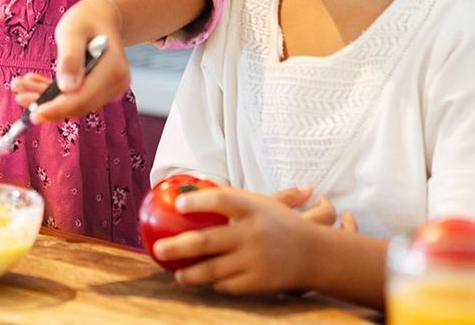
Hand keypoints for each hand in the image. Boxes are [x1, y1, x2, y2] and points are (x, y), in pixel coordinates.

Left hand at [22, 0, 128, 122]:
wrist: (100, 17)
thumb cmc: (87, 20)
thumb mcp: (73, 31)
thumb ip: (70, 58)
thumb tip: (67, 88)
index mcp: (113, 70)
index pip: (83, 98)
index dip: (57, 109)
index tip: (35, 114)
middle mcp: (115, 84)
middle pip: (77, 105)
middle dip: (47, 104)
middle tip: (19, 95)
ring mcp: (108, 90)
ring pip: (72, 103)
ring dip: (45, 98)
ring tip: (21, 86)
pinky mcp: (98, 91)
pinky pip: (73, 98)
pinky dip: (51, 93)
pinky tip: (34, 83)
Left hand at [150, 185, 344, 293]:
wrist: (315, 254)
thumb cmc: (279, 224)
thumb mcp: (261, 204)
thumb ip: (229, 199)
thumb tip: (187, 189)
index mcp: (254, 210)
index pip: (223, 201)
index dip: (199, 201)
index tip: (178, 205)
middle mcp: (253, 234)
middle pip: (208, 241)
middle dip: (179, 247)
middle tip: (158, 250)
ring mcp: (256, 260)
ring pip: (213, 270)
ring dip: (190, 274)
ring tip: (177, 274)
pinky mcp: (259, 283)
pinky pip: (227, 285)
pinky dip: (214, 284)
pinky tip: (203, 282)